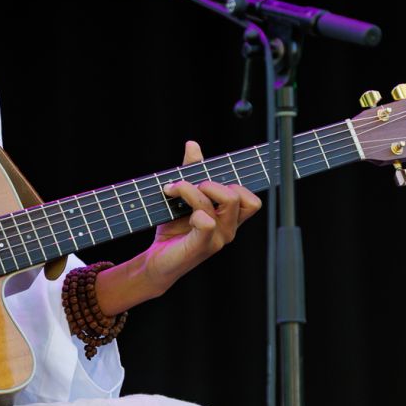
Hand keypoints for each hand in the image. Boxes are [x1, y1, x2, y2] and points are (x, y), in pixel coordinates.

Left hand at [95, 141, 261, 314]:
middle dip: (212, 183)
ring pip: (224, 203)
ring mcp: (217, 239)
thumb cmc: (172, 230)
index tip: (204, 178)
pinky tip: (180, 212)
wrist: (156, 261)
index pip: (250, 199)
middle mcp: (228, 229)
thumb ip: (192, 171)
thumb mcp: (182, 197)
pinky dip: (194, 210)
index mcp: (229, 219)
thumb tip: (193, 144)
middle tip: (186, 186)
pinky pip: (208, 222)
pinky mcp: (201, 246)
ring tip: (173, 190)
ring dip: (194, 190)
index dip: (233, 183)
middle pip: (239, 197)